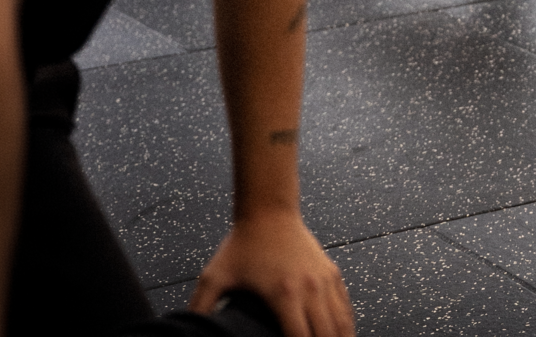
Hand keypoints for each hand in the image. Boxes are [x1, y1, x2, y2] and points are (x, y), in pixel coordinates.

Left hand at [190, 211, 353, 336]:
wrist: (268, 211)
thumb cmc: (242, 244)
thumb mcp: (214, 277)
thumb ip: (200, 307)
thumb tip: (189, 329)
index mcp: (284, 294)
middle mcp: (310, 289)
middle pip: (326, 334)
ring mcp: (323, 281)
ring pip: (341, 322)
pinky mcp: (331, 273)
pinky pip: (345, 306)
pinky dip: (346, 325)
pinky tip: (344, 335)